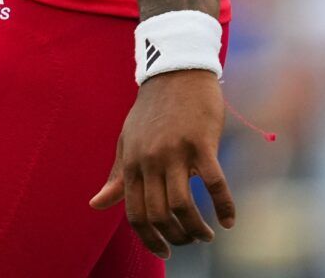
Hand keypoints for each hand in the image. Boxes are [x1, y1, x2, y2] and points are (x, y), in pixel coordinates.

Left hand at [88, 69, 234, 258]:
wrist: (174, 72)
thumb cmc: (151, 111)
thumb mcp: (128, 142)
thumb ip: (118, 175)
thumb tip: (96, 204)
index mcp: (131, 162)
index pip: (134, 213)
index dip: (149, 239)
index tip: (164, 252)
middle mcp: (150, 159)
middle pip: (159, 214)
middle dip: (176, 237)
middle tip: (190, 241)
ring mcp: (175, 151)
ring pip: (183, 205)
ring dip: (196, 229)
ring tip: (207, 234)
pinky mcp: (201, 143)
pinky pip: (214, 184)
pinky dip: (224, 207)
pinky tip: (228, 221)